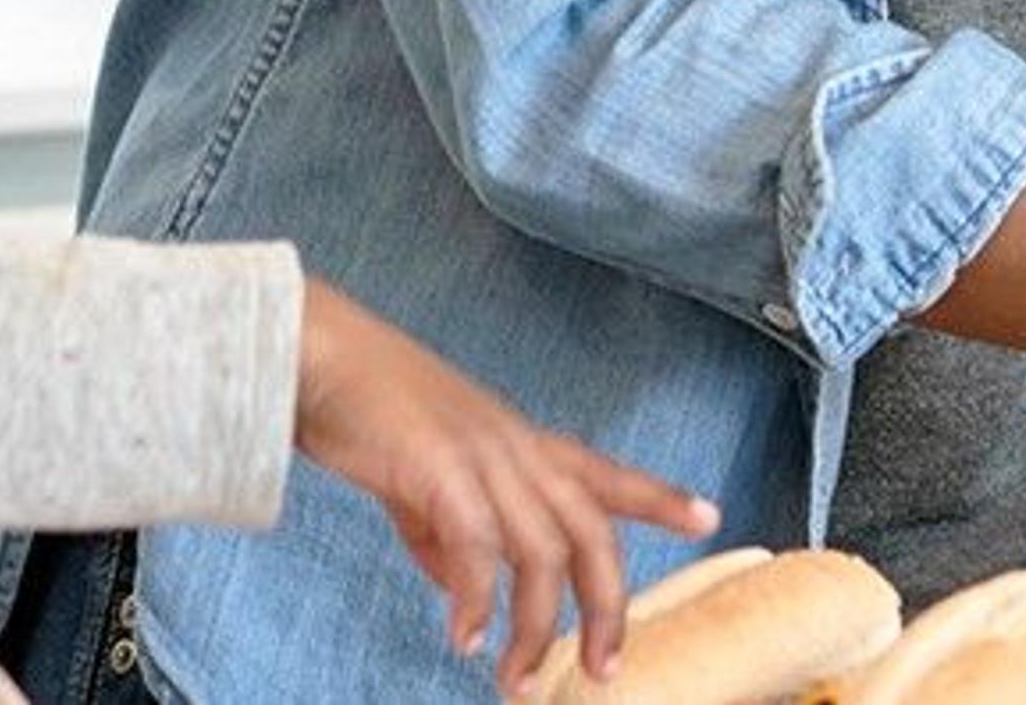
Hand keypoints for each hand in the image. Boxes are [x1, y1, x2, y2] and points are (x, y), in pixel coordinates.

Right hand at [292, 280, 719, 685]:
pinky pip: (476, 547)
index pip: (602, 471)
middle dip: (607, 605)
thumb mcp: (423, 474)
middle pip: (591, 530)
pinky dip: (474, 601)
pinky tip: (464, 639)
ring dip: (536, 628)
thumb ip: (446, 531)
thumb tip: (459, 590)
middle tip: (605, 667)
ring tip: (517, 682)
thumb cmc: (364, 409)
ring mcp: (482, 454)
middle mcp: (514, 445)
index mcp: (516, 441)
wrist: (317, 353)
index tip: (708, 517)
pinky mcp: (440, 468)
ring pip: (542, 552)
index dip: (657, 496)